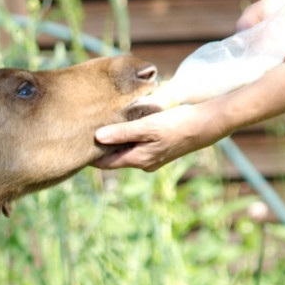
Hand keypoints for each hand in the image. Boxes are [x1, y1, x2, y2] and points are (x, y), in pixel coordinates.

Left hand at [92, 104, 224, 171]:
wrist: (210, 124)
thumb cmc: (178, 124)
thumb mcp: (147, 126)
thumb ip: (122, 132)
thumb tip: (97, 138)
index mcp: (138, 160)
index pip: (105, 163)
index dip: (89, 154)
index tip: (75, 142)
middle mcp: (143, 163)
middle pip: (114, 156)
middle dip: (101, 145)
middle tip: (83, 129)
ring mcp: (153, 157)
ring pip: (126, 149)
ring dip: (115, 138)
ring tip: (101, 122)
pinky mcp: (160, 147)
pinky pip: (137, 143)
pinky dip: (128, 135)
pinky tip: (125, 121)